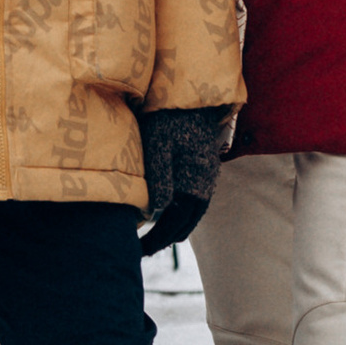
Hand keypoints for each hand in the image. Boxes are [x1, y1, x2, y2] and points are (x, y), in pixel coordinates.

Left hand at [137, 106, 231, 253]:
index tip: (139, 251)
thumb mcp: (159, 143)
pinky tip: (166, 212)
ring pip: (192, 213)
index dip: (157, 239)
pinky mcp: (201, 167)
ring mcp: (205, 175)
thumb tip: (156, 212)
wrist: (190, 93)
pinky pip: (193, 200)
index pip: (176, 222)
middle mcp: (206, 182)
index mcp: (197, 180)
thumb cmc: (170, 115)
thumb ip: (160, 177)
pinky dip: (180, 213)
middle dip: (165, 238)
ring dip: (173, 227)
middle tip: (143, 250)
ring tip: (153, 238)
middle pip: (187, 223)